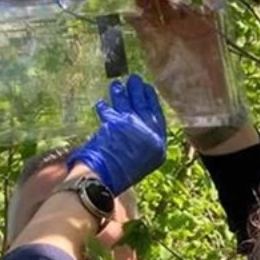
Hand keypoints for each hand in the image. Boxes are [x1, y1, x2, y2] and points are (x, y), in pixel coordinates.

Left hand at [69, 74, 166, 194]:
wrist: (104, 181)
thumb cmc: (120, 177)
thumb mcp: (139, 164)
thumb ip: (140, 146)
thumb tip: (136, 130)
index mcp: (158, 148)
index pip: (158, 118)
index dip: (152, 102)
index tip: (148, 89)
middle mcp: (149, 135)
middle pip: (144, 106)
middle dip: (138, 91)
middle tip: (134, 78)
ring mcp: (134, 127)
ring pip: (128, 104)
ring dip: (121, 92)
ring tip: (117, 84)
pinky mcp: (116, 123)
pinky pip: (110, 110)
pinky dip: (104, 107)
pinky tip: (101, 103)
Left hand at [128, 0, 229, 108]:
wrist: (207, 105)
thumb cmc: (178, 87)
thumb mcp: (157, 59)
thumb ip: (146, 34)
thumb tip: (128, 12)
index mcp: (158, 33)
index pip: (148, 6)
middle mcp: (175, 25)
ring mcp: (195, 24)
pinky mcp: (214, 27)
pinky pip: (213, 6)